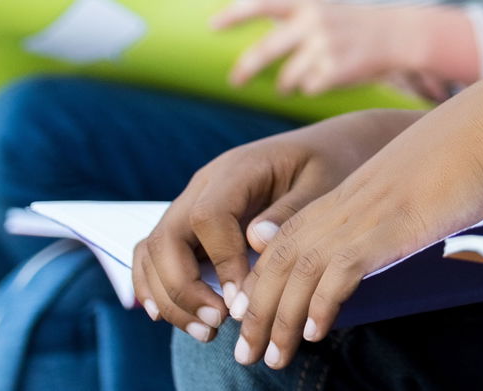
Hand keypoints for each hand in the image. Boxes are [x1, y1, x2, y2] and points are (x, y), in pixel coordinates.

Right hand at [130, 111, 412, 343]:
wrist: (325, 150)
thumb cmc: (330, 166)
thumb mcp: (324, 183)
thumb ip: (290, 212)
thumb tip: (256, 242)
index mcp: (238, 170)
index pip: (208, 217)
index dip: (221, 263)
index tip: (243, 301)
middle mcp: (204, 184)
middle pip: (166, 237)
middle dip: (183, 288)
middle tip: (217, 325)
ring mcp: (191, 201)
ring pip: (153, 250)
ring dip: (170, 296)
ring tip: (207, 331)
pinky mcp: (190, 222)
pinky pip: (155, 254)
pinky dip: (157, 286)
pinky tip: (181, 317)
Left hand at [216, 0, 414, 94]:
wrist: (401, 34)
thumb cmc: (357, 24)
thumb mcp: (327, 9)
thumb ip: (294, 17)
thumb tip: (253, 39)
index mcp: (309, 3)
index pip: (262, 3)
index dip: (234, 14)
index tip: (211, 26)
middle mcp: (314, 22)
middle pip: (265, 51)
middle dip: (246, 69)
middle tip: (236, 80)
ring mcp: (325, 46)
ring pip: (288, 77)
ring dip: (288, 84)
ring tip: (297, 81)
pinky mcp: (337, 70)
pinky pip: (310, 89)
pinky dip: (315, 88)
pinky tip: (330, 79)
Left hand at [228, 68, 482, 370]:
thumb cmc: (474, 152)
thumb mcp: (423, 183)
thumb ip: (401, 208)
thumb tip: (404, 230)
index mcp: (354, 193)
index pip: (287, 238)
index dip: (263, 278)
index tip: (252, 314)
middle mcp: (349, 203)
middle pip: (279, 258)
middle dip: (256, 309)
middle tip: (243, 351)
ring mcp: (367, 213)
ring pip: (299, 270)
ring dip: (276, 319)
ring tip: (267, 358)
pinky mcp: (391, 226)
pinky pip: (340, 272)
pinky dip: (320, 305)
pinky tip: (313, 333)